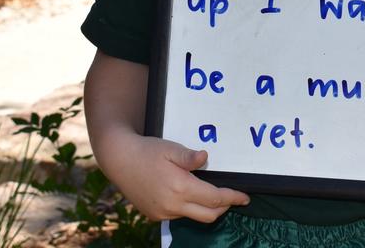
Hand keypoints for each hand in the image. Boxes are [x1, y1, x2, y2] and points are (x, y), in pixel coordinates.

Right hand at [83, 51, 248, 222]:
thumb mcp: (170, 148)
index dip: (232, 198)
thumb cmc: (147, 150)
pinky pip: (179, 216)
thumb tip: (206, 157)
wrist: (119, 160)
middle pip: (209, 214)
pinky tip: (188, 195)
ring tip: (211, 194)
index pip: (215, 198)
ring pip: (194, 217)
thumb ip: (190, 157)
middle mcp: (172, 205)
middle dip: (224, 207)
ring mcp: (162, 213)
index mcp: (180, 187)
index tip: (245, 197)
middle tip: (232, 196)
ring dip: (206, 208)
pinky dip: (189, 208)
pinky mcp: (154, 215)